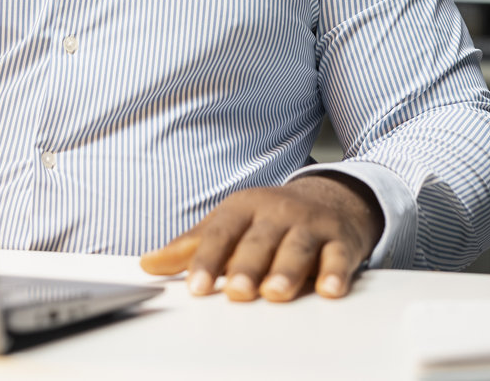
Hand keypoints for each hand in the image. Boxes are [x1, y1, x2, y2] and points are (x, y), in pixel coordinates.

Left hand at [139, 175, 384, 302]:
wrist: (331, 198)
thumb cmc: (270, 218)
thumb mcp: (229, 224)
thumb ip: (191, 246)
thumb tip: (149, 264)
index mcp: (243, 208)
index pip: (221, 233)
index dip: (206, 260)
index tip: (195, 287)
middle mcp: (276, 212)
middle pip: (259, 240)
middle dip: (246, 266)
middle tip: (236, 291)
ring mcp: (309, 225)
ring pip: (297, 246)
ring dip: (287, 270)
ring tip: (275, 293)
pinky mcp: (340, 240)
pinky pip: (338, 256)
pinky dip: (334, 272)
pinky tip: (328, 288)